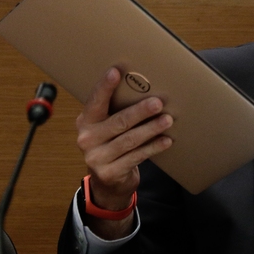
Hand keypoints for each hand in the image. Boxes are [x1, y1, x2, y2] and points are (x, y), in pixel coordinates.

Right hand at [75, 67, 174, 237]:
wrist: (108, 182)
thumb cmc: (112, 144)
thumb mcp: (108, 127)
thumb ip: (116, 111)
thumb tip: (146, 90)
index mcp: (86, 121)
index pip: (95, 101)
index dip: (105, 86)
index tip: (116, 71)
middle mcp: (87, 139)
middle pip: (118, 121)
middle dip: (140, 111)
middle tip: (158, 102)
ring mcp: (96, 158)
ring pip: (129, 140)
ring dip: (151, 129)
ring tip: (167, 120)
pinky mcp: (110, 173)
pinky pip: (136, 156)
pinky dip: (153, 147)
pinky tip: (166, 140)